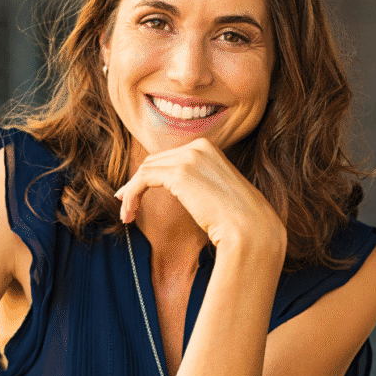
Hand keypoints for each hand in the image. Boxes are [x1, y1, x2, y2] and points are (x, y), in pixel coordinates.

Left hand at [114, 138, 285, 251]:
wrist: (250, 229)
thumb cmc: (238, 219)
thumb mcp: (216, 191)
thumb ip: (197, 183)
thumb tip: (179, 189)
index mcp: (208, 148)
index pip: (168, 158)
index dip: (149, 175)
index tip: (135, 194)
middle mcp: (198, 147)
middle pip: (154, 161)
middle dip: (136, 183)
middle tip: (125, 205)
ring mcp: (189, 157)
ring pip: (145, 170)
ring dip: (131, 193)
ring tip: (126, 216)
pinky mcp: (179, 173)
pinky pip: (143, 180)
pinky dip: (131, 196)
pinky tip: (129, 214)